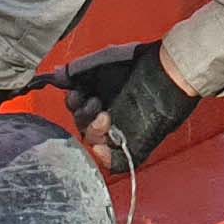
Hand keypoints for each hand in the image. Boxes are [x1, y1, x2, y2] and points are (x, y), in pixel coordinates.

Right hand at [54, 42, 195, 172]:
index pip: (77, 109)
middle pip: (83, 127)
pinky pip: (117, 162)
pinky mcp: (137, 144)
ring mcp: (123, 130)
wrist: (168, 72)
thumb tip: (55, 76)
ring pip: (95, 143)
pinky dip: (106, 158)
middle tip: (93, 102)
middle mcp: (110, 114)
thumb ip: (77, 70)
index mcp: (101, 96)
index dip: (73, 104)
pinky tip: (102, 146)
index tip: (76, 95)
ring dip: (92, 131)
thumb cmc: (138, 63)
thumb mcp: (101, 62)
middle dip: (82, 117)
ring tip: (104, 115)